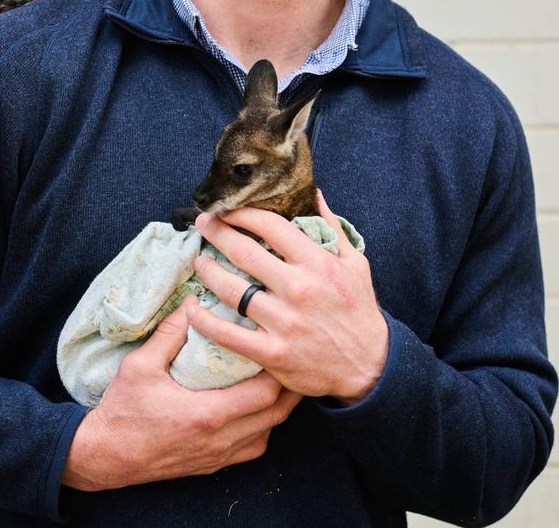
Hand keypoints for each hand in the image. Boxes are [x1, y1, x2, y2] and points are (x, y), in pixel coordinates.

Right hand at [62, 297, 301, 490]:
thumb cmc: (122, 411)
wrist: (105, 457)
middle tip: (292, 356)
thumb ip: (170, 333)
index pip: (263, 393)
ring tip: (281, 377)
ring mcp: (219, 456)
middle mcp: (220, 440)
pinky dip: (264, 426)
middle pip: (275, 414)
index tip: (281, 343)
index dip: (279, 368)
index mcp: (207, 415)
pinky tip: (257, 407)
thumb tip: (193, 302)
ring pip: (268, 433)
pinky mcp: (213, 464)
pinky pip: (253, 447)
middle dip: (289, 386)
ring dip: (278, 407)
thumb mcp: (140, 365)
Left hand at [187, 190, 388, 403]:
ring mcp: (283, 322)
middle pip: (244, 252)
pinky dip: (204, 319)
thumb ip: (333, 227)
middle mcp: (298, 288)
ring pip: (230, 289)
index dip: (243, 213)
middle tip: (203, 223)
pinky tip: (192, 307)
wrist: (369, 366)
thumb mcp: (355, 263)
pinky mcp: (272, 353)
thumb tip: (315, 194)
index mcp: (317, 263)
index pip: (270, 226)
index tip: (228, 208)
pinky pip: (228, 333)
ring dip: (207, 271)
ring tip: (199, 261)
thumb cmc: (359, 310)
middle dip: (217, 232)